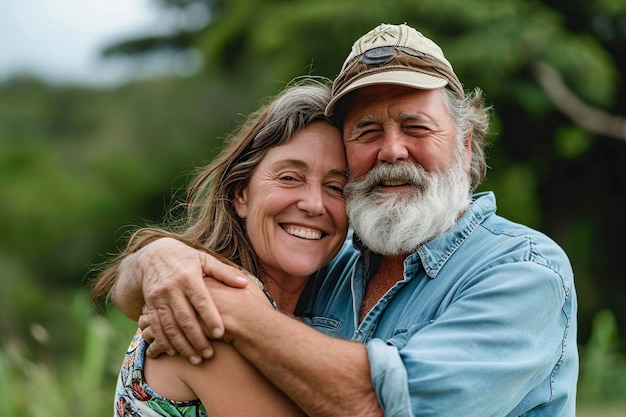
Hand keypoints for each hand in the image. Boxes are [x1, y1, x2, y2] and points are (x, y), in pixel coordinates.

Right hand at [132, 238, 249, 363]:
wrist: (152, 255)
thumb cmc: (186, 259)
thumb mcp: (204, 260)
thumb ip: (224, 273)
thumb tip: (244, 284)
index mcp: (189, 277)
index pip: (201, 300)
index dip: (210, 317)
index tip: (220, 333)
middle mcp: (172, 288)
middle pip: (185, 318)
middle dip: (197, 339)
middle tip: (208, 355)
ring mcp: (158, 298)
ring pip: (170, 326)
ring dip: (182, 345)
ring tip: (196, 360)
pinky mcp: (149, 305)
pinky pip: (155, 327)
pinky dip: (164, 341)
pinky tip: (175, 352)